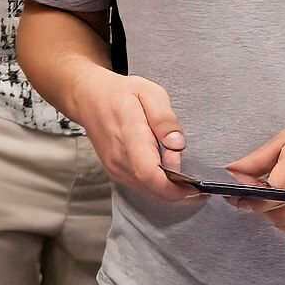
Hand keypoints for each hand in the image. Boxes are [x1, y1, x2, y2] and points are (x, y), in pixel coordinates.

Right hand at [60, 67, 200, 209]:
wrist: (89, 98)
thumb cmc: (119, 94)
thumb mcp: (149, 92)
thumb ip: (165, 119)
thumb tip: (177, 144)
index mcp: (129, 135)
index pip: (150, 174)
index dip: (176, 185)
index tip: (195, 183)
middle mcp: (120, 158)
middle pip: (154, 188)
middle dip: (179, 188)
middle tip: (193, 174)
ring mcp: (116, 168)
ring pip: (149, 191)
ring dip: (169, 188)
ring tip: (181, 169)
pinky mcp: (116, 172)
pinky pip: (142, 187)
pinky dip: (158, 185)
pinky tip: (166, 169)